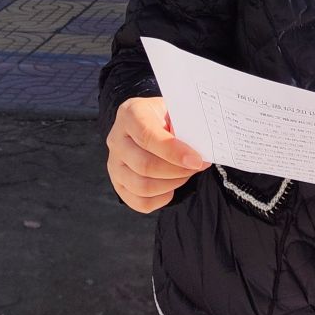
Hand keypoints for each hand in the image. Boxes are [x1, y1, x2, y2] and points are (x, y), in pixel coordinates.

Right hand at [106, 96, 209, 213]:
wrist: (150, 124)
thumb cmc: (165, 118)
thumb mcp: (174, 111)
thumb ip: (184, 127)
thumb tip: (200, 149)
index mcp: (130, 114)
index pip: (147, 136)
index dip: (173, 151)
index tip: (196, 160)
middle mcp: (116, 140)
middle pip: (144, 165)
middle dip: (177, 170)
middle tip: (196, 166)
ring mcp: (114, 165)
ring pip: (142, 187)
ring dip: (172, 184)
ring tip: (185, 174)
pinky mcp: (118, 184)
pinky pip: (141, 202)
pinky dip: (162, 198)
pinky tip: (172, 186)